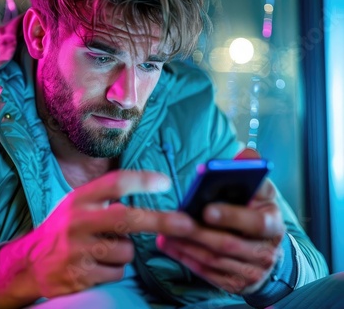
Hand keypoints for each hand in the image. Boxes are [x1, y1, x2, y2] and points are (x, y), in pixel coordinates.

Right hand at [0, 170, 191, 308]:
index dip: (141, 181)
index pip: (113, 184)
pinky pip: (117, 273)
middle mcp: (78, 222)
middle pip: (127, 218)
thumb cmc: (63, 229)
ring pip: (126, 252)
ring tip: (103, 250)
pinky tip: (96, 266)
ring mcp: (78, 250)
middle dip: (161, 220)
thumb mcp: (78, 204)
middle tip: (186, 223)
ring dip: (125, 252)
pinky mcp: (80, 275)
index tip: (165, 182)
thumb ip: (106, 197)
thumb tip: (152, 187)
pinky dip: (114, 270)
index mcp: (79, 200)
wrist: (30, 262)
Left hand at [157, 149, 285, 294]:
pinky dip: (185, 258)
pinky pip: (207, 272)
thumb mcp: (260, 191)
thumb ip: (251, 171)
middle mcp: (266, 251)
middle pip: (227, 243)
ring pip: (213, 259)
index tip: (206, 209)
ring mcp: (252, 271)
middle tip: (173, 221)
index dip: (231, 216)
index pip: (255, 223)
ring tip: (164, 231)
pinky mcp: (236, 284)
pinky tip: (168, 245)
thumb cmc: (256, 213)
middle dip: (197, 232)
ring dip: (186, 245)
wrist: (266, 249)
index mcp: (273, 224)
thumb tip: (245, 155)